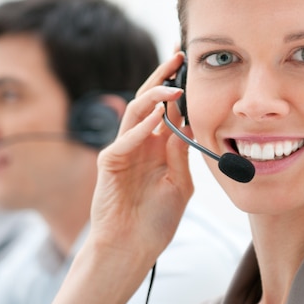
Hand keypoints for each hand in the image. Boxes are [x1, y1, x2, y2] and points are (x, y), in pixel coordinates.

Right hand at [90, 52, 191, 261]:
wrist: (132, 247)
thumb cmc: (156, 220)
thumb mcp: (179, 183)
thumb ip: (181, 153)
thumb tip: (188, 121)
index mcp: (157, 147)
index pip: (168, 108)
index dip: (179, 87)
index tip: (192, 67)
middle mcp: (140, 143)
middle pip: (149, 100)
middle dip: (163, 77)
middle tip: (178, 56)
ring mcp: (124, 150)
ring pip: (135, 112)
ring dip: (154, 96)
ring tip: (173, 87)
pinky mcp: (110, 162)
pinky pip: (125, 139)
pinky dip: (140, 126)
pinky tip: (155, 115)